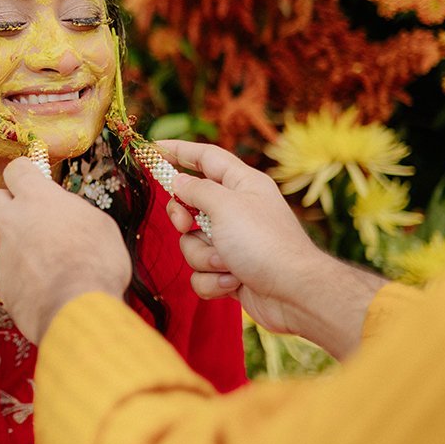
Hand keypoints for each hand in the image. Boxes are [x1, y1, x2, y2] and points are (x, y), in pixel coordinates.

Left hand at [0, 157, 130, 343]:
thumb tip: (65, 212)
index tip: (33, 177)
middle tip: (30, 216)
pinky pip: (11, 273)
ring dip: (21, 246)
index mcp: (38, 199)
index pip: (17, 169)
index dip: (25, 172)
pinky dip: (24, 277)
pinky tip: (46, 289)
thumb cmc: (96, 263)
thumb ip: (73, 211)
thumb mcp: (98, 225)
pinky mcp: (2, 282)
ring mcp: (4, 253)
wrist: (77, 309)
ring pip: (4, 241)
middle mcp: (13, 221)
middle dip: (8, 203)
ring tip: (50, 264)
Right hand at [159, 139, 387, 359]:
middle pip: (191, 204)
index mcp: (243, 184)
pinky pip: (201, 270)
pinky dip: (212, 279)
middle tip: (186, 224)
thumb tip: (178, 181)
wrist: (294, 294)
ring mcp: (233, 242)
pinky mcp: (230, 271)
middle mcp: (238, 210)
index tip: (151, 149)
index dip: (178, 150)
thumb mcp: (225, 206)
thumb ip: (196, 189)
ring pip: (192, 242)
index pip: (205, 157)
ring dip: (203, 256)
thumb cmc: (264, 243)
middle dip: (183, 218)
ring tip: (226, 263)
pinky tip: (232, 283)